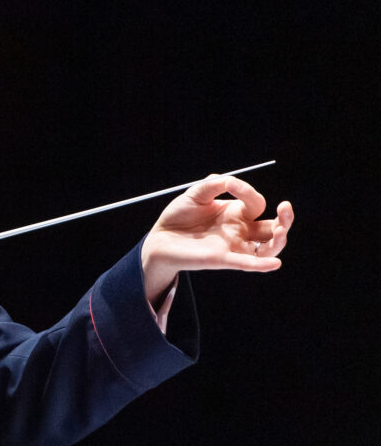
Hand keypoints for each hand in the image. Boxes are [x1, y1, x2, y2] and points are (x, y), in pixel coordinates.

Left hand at [141, 174, 293, 303]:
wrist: (159, 238)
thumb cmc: (178, 216)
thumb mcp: (196, 193)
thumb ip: (214, 184)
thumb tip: (230, 181)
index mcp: (236, 213)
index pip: (256, 204)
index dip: (248, 192)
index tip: (231, 185)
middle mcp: (239, 230)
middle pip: (273, 229)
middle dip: (285, 220)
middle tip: (285, 208)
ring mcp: (232, 246)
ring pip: (266, 248)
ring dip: (278, 241)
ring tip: (279, 231)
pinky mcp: (222, 259)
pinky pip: (246, 263)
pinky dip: (260, 265)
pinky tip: (274, 263)